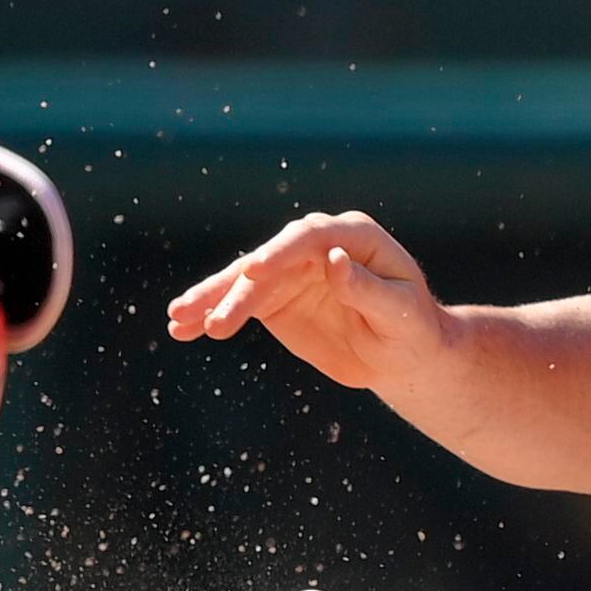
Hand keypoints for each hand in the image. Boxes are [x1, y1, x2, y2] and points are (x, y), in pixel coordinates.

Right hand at [166, 211, 448, 394]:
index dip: (280, 253)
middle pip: (268, 259)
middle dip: (236, 286)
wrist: (402, 354)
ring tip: (178, 320)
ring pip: (244, 282)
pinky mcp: (274, 297)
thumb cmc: (412, 328)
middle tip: (210, 314)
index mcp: (353, 235)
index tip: (254, 272)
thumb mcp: (401, 313)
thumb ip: (367, 289)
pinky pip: (237, 303)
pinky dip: (209, 314)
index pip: (310, 237)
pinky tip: (180, 328)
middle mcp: (316, 245)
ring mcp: (291, 270)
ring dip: (211, 300)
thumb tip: (333, 261)